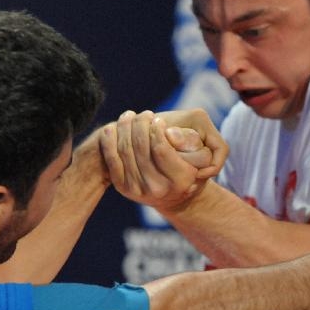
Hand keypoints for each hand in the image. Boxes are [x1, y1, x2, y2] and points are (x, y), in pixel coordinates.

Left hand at [100, 110, 214, 209]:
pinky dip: (109, 141)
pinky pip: (111, 160)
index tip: (158, 119)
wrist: (172, 194)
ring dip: (124, 128)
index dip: (157, 130)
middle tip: (144, 114)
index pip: (161, 149)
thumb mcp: (201, 154)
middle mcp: (158, 188)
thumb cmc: (189, 166)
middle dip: (140, 125)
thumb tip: (169, 132)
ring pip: (125, 151)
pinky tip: (112, 127)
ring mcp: (138, 190)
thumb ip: (190, 141)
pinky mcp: (122, 188)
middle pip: (141, 148)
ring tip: (130, 116)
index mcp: (180, 180)